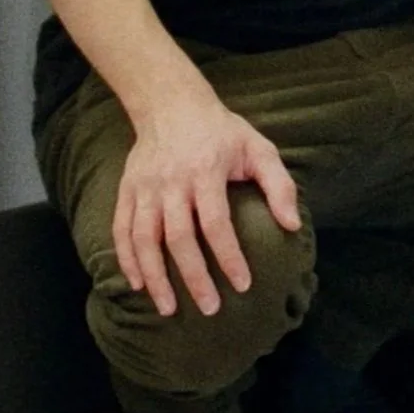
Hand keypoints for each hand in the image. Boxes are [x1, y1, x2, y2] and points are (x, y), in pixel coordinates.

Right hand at [114, 88, 303, 317]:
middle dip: (194, 277)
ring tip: (168, 309)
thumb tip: (292, 226)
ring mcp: (145, 187)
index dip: (229, 256)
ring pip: (144, 239)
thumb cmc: (222, 132)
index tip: (242, 285)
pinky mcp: (127, 190)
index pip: (216, 222)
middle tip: (210, 308)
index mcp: (206, 170)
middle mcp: (172, 181)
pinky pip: (121, 230)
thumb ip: (279, 185)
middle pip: (179, 238)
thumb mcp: (258, 148)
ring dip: (155, 277)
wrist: (172, 103)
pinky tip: (138, 284)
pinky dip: (126, 259)